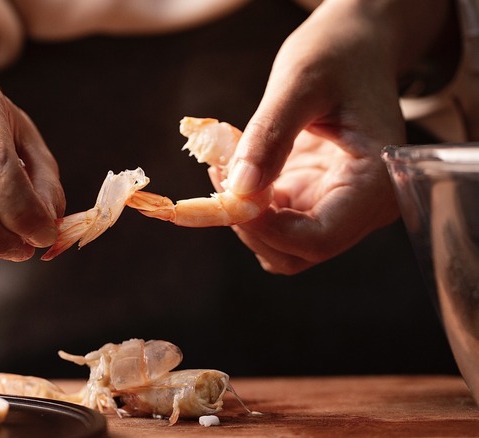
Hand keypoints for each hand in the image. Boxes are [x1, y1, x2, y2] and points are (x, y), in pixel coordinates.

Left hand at [225, 0, 414, 273]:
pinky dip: (246, 205)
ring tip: (226, 166)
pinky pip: (272, 223)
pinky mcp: (313, 199)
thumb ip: (270, 135)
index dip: (266, 228)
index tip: (229, 192)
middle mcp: (363, 208)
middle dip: (249, 223)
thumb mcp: (300, 83)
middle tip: (220, 174)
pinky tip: (236, 167)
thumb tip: (241, 187)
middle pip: (295, 251)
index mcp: (377, 184)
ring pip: (279, 245)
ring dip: (243, 216)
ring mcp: (337, 207)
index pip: (318, 238)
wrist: (353, 48)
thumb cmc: (338, 56)